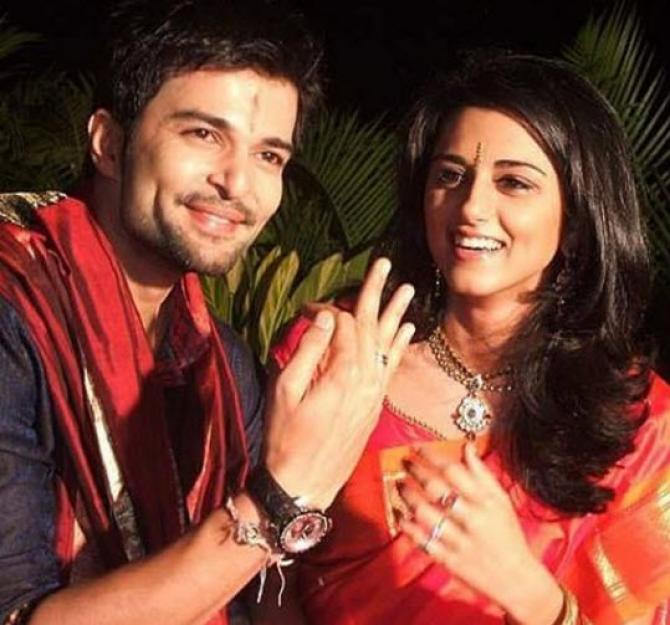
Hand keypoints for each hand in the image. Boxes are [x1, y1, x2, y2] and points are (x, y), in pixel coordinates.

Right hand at [264, 257, 414, 509]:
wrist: (303, 483)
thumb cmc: (285, 438)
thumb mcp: (286, 391)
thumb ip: (307, 350)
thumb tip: (323, 317)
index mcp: (343, 372)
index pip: (340, 325)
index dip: (324, 309)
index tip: (306, 306)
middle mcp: (366, 379)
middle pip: (370, 326)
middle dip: (375, 292)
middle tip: (383, 264)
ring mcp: (374, 392)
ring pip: (387, 343)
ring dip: (395, 314)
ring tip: (406, 289)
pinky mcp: (375, 404)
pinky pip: (392, 367)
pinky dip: (399, 346)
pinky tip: (407, 330)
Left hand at [399, 443, 563, 624]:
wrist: (518, 580)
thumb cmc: (508, 534)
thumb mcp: (501, 501)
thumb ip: (482, 473)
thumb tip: (467, 445)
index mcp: (486, 502)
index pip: (453, 471)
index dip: (431, 456)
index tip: (416, 447)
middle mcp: (473, 519)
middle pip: (436, 489)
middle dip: (415, 471)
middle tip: (404, 462)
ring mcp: (460, 541)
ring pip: (426, 514)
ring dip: (408, 496)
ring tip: (400, 486)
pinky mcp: (450, 561)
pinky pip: (423, 541)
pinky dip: (408, 527)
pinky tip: (400, 515)